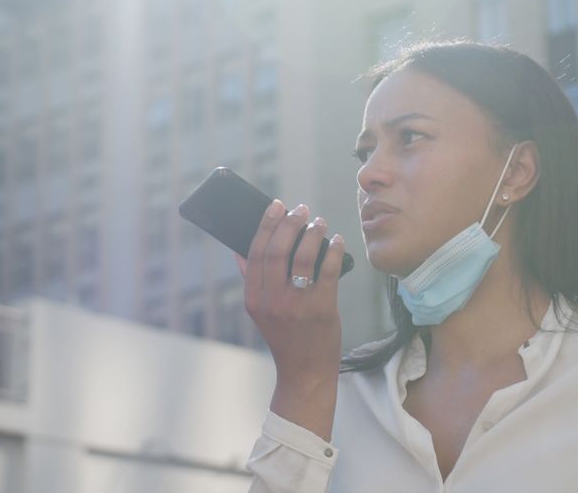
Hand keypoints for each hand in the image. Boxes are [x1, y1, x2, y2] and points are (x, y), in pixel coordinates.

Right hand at [236, 200, 344, 439]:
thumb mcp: (261, 312)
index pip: (256, 252)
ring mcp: (297, 305)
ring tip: (319, 221)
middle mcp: (272, 300)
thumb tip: (240, 251)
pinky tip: (337, 241)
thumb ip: (253, 281)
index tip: (275, 206)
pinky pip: (328, 270)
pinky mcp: (322, 309)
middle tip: (300, 209)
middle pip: (278, 250)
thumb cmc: (286, 336)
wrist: (305, 371)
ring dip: (313, 233)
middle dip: (289, 223)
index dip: (266, 225)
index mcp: (254, 298)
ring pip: (303, 256)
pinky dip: (333, 250)